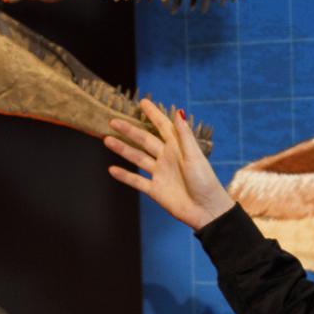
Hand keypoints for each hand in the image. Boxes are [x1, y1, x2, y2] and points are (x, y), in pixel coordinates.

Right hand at [104, 99, 234, 230]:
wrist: (206, 211)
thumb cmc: (205, 182)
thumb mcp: (195, 156)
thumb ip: (184, 136)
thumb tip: (178, 112)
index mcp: (178, 148)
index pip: (163, 126)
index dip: (153, 114)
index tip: (143, 102)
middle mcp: (167, 158)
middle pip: (144, 140)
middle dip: (129, 130)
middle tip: (113, 121)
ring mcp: (160, 174)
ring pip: (137, 158)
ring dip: (122, 149)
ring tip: (106, 140)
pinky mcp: (155, 190)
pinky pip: (136, 181)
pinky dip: (124, 176)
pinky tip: (112, 169)